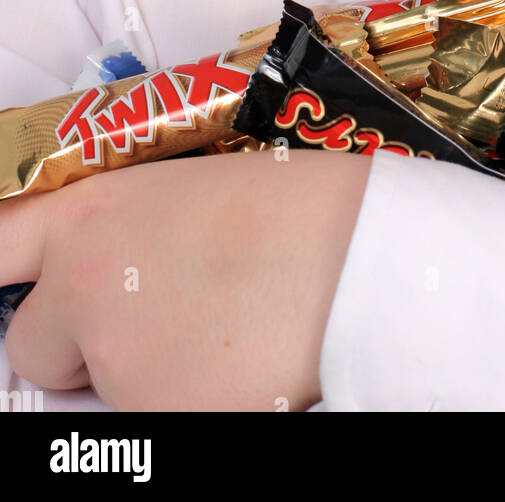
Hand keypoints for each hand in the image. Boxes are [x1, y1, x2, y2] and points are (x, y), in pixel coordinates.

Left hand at [0, 147, 370, 410]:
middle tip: (155, 321)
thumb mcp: (185, 192)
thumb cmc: (295, 210)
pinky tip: (238, 367)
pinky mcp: (153, 418)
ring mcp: (114, 359)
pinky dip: (188, 404)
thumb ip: (120, 231)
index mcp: (89, 212)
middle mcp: (82, 285)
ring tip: (223, 332)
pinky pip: (151, 421)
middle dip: (78, 347)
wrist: (361, 256)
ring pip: (102, 390)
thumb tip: (101, 275)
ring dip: (144, 375)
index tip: (10, 283)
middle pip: (31, 344)